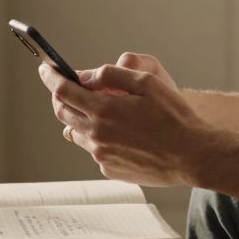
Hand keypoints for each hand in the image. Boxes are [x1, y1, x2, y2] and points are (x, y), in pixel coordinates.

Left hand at [39, 54, 203, 186]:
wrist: (193, 155)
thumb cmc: (174, 117)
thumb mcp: (147, 82)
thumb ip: (112, 75)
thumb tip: (85, 76)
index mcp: (104, 110)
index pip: (63, 91)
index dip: (51, 77)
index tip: (45, 69)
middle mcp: (97, 135)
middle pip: (63, 112)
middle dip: (60, 96)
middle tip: (66, 86)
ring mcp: (102, 155)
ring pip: (77, 132)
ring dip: (81, 117)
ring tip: (102, 110)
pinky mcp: (110, 169)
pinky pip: (95, 149)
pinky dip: (99, 137)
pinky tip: (121, 133)